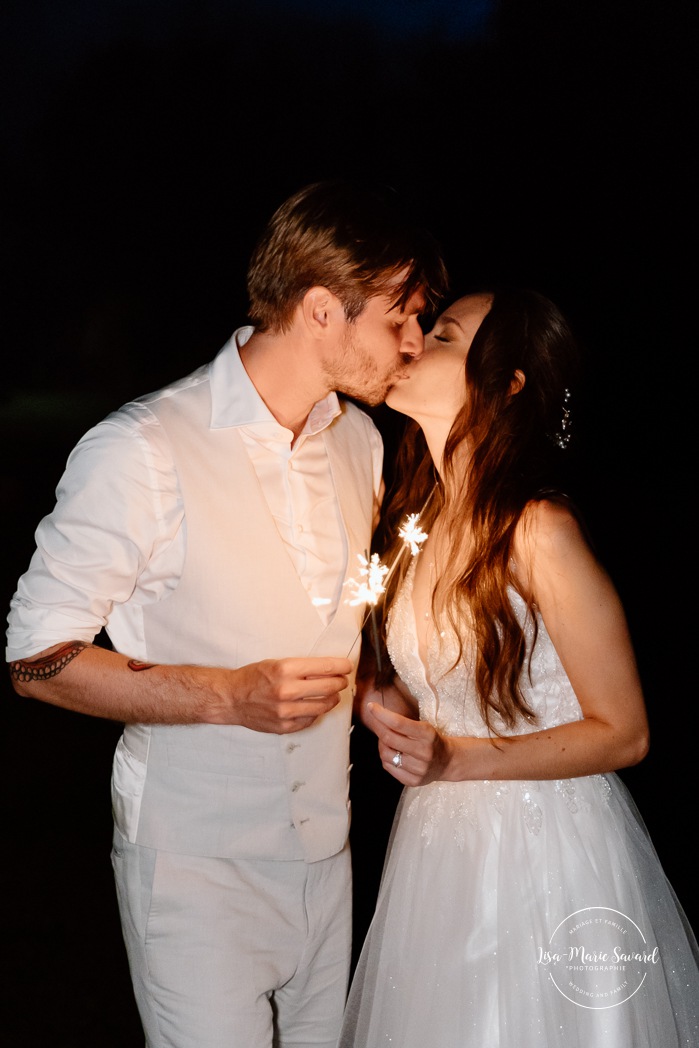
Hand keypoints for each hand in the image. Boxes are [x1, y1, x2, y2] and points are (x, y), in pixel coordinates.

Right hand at [216, 657, 351, 732]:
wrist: (232, 698)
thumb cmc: (254, 678)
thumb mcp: (277, 663)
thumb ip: (302, 668)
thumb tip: (330, 670)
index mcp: (285, 669)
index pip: (325, 667)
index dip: (341, 667)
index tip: (347, 667)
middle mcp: (286, 690)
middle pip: (329, 687)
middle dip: (339, 682)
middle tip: (341, 681)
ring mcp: (286, 711)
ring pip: (323, 706)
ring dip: (332, 699)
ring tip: (332, 694)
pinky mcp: (284, 726)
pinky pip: (311, 720)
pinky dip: (316, 712)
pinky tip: (315, 706)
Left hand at [368, 701, 451, 784]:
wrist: (448, 761)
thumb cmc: (431, 740)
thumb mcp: (424, 726)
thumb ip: (403, 723)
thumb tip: (377, 713)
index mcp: (428, 734)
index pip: (398, 723)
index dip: (381, 714)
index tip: (371, 706)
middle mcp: (424, 752)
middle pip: (389, 738)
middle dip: (378, 727)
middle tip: (375, 721)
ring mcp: (419, 769)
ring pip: (385, 754)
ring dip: (381, 744)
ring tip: (386, 740)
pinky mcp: (413, 781)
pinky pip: (388, 767)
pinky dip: (386, 757)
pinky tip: (392, 752)